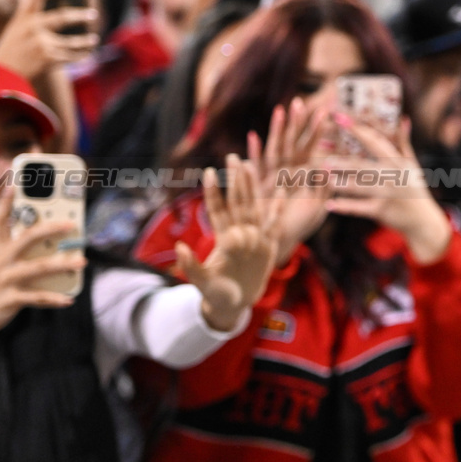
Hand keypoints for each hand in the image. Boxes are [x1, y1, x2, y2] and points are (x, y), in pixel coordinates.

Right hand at [0, 0, 98, 79]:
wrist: (1, 75)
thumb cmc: (10, 52)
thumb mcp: (15, 31)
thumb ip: (31, 21)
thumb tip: (62, 16)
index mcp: (22, 18)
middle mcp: (32, 27)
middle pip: (62, 17)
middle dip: (80, 16)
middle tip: (93, 14)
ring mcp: (41, 43)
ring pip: (71, 41)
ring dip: (85, 41)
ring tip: (93, 39)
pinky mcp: (48, 58)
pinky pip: (70, 56)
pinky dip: (80, 56)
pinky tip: (87, 54)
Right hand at [0, 186, 84, 338]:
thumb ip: (17, 251)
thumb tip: (49, 242)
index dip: (6, 201)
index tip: (14, 183)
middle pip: (26, 238)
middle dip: (50, 229)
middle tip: (71, 225)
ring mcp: (4, 280)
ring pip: (38, 268)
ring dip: (62, 264)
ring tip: (82, 261)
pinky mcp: (8, 299)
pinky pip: (36, 297)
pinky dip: (54, 298)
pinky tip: (68, 299)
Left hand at [175, 155, 278, 330]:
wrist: (234, 304)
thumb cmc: (216, 294)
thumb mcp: (202, 282)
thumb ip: (191, 266)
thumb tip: (180, 248)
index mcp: (224, 239)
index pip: (218, 210)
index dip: (214, 192)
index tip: (209, 172)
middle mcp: (239, 233)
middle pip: (238, 202)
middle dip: (235, 180)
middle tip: (232, 157)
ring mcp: (254, 238)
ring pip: (254, 207)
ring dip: (253, 187)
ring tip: (251, 166)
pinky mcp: (268, 247)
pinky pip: (274, 225)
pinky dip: (277, 210)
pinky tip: (280, 192)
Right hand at [248, 97, 334, 265]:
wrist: (279, 242)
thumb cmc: (299, 226)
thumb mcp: (318, 207)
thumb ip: (323, 187)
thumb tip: (331, 166)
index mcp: (300, 174)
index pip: (309, 148)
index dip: (316, 130)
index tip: (326, 111)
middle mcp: (285, 172)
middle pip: (292, 143)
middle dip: (296, 124)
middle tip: (301, 101)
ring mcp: (271, 178)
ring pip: (275, 151)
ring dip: (277, 131)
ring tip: (281, 111)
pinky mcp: (259, 190)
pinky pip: (257, 171)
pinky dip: (254, 155)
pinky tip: (252, 137)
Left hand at [325, 117, 452, 264]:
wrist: (423, 220)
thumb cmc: (415, 188)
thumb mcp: (411, 164)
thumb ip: (404, 142)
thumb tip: (403, 119)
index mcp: (397, 161)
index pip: (374, 141)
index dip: (357, 129)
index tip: (339, 117)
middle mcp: (391, 176)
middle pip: (362, 165)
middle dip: (342, 161)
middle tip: (324, 156)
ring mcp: (386, 194)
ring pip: (359, 187)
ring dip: (340, 182)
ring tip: (323, 177)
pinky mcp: (381, 210)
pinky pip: (359, 208)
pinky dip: (344, 207)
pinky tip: (329, 205)